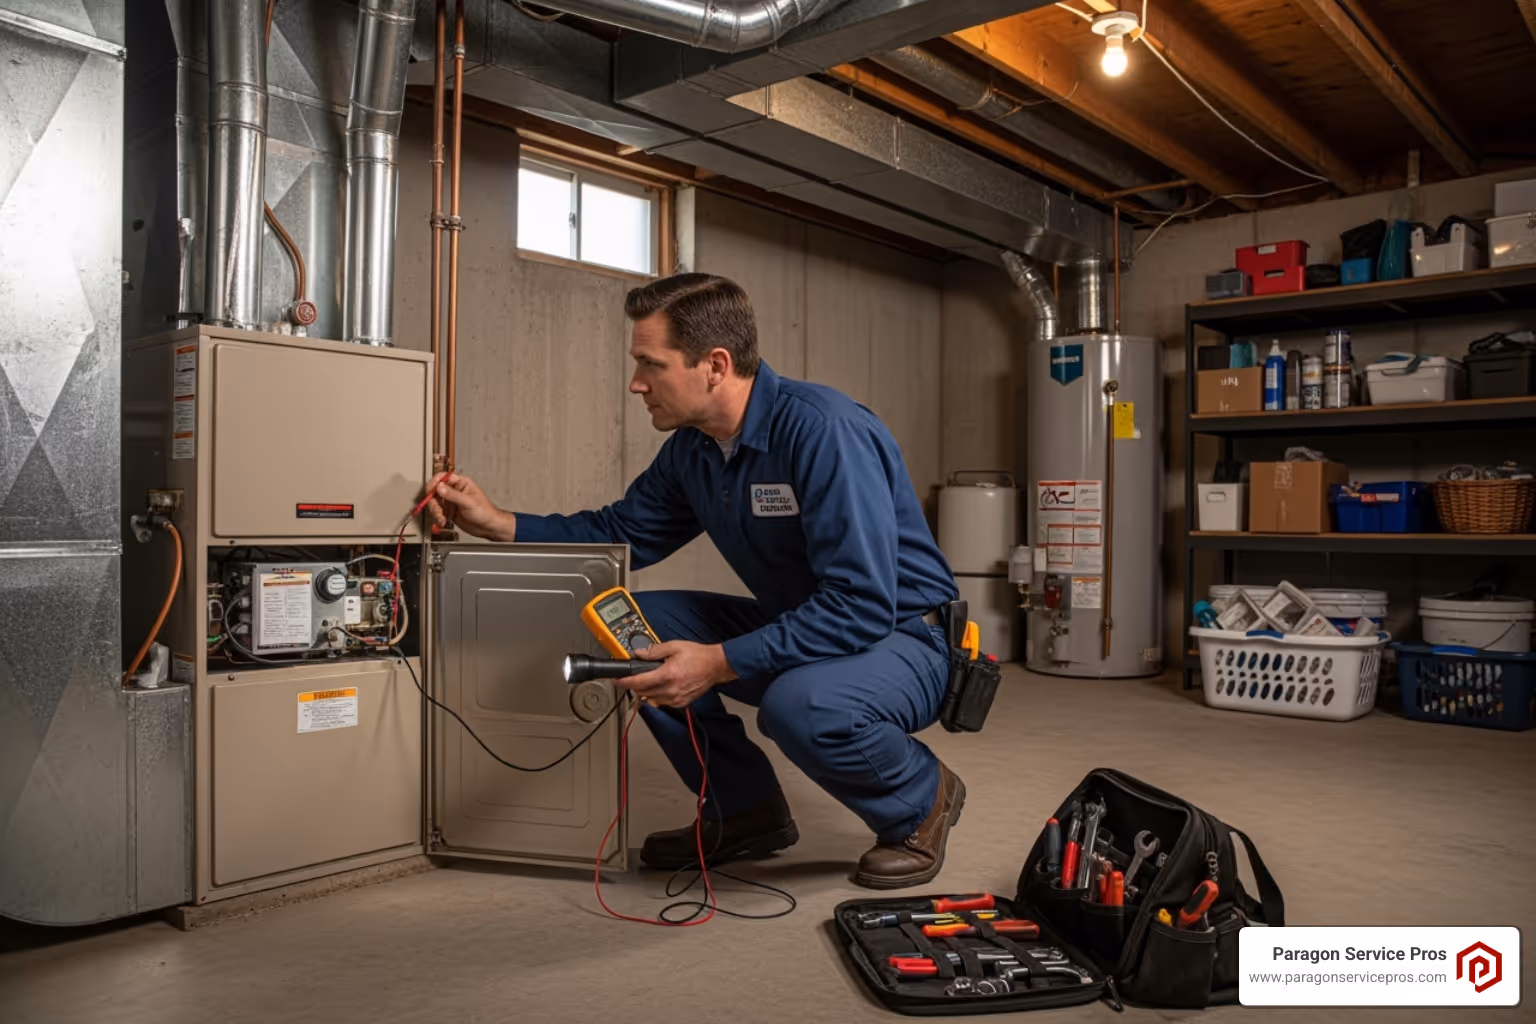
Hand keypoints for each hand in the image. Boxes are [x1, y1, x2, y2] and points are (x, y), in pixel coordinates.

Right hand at [429, 472, 512, 539]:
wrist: (488, 527)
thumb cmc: (485, 511)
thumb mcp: (468, 502)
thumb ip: (452, 494)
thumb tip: (439, 487)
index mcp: (461, 483)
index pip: (443, 477)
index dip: (434, 483)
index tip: (430, 491)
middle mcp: (454, 491)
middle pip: (435, 491)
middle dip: (434, 502)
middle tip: (437, 510)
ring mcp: (451, 502)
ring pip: (435, 503)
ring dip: (435, 512)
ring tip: (442, 518)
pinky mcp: (449, 512)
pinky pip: (438, 512)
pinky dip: (438, 517)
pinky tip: (443, 522)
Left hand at [619, 641, 735, 707]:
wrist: (716, 666)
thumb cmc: (698, 656)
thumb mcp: (674, 647)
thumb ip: (655, 651)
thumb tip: (639, 653)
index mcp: (667, 675)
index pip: (639, 682)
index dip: (625, 682)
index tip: (617, 681)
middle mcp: (670, 689)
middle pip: (642, 692)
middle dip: (635, 685)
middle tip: (633, 677)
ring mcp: (676, 698)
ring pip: (651, 699)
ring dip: (645, 691)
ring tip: (649, 681)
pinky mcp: (681, 703)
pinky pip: (662, 703)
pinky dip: (657, 696)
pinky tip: (661, 687)